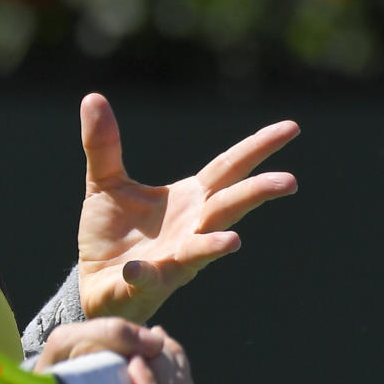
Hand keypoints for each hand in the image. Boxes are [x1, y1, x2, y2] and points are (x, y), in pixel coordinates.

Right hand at [35, 318, 192, 383]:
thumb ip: (109, 334)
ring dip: (172, 362)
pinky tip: (155, 357)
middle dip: (163, 362)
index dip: (148, 382)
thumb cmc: (59, 370)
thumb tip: (157, 341)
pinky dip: (176, 372)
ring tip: (149, 343)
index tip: (133, 358)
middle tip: (144, 340)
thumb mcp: (66, 343)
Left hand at [77, 93, 298, 322]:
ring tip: (233, 243)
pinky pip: (146, 279)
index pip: (229, 169)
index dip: (258, 147)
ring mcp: (172, 260)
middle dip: (257, 194)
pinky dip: (143, 274)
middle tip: (289, 180)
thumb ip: (103, 144)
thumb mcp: (104, 183)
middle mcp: (191, 230)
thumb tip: (93, 97)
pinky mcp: (143, 286)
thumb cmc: (111, 235)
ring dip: (214, 246)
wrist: (92, 283)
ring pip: (200, 251)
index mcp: (189, 201)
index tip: (292, 128)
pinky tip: (136, 269)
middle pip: (228, 206)